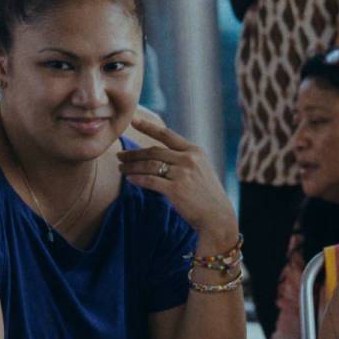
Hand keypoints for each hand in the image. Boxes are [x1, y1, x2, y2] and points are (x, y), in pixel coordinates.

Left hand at [116, 117, 236, 255]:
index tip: (133, 121)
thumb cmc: (208, 196)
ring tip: (122, 169)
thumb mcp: (201, 170)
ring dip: (132, 167)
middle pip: (154, 151)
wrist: (218, 217)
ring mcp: (182, 174)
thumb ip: (184, 160)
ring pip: (149, 165)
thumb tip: (160, 156)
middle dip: (134, 153)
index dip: (148, 127)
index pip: (167, 135)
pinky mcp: (176, 190)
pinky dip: (137, 179)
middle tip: (120, 156)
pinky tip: (130, 179)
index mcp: (195, 151)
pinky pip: (150, 181)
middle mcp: (189, 159)